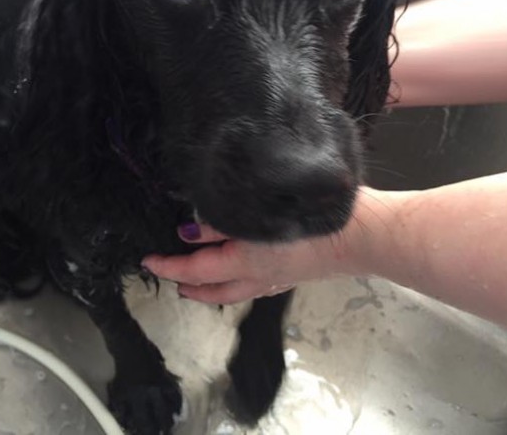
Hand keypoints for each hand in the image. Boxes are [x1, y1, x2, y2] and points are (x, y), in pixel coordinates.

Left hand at [142, 222, 347, 303]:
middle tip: (173, 278)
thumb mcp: (257, 215)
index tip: (148, 260)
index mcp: (243, 262)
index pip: (195, 269)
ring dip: (211, 287)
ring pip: (233, 290)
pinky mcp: (291, 274)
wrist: (358, 235)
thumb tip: (189, 229)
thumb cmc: (307, 219)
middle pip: (213, 289)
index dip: (169, 266)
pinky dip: (236, 281)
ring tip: (198, 280)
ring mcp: (275, 279)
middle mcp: (255, 277)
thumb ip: (220, 221)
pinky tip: (241, 269)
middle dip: (190, 286)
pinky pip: (253, 284)